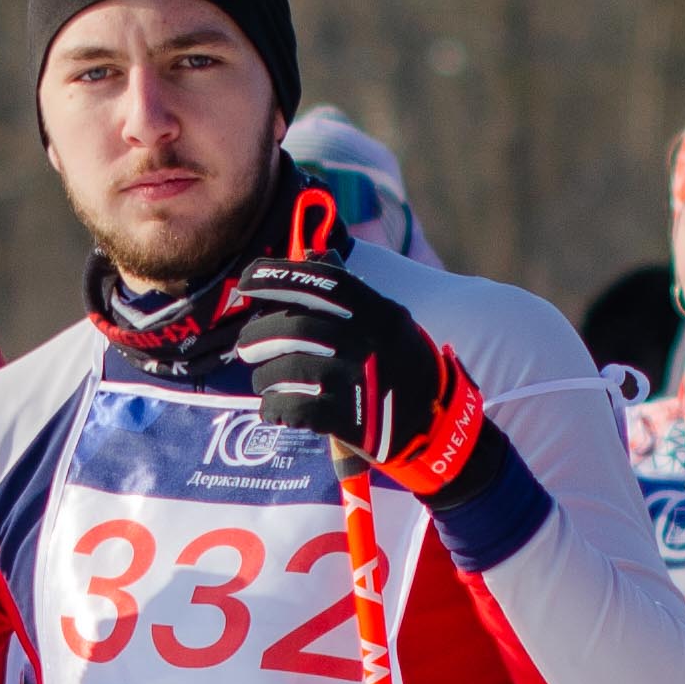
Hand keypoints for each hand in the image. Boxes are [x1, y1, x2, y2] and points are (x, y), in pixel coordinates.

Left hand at [228, 253, 483, 491]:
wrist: (437, 426)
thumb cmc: (400, 367)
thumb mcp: (389, 322)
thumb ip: (350, 295)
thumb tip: (309, 257)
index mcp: (380, 313)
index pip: (323, 283)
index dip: (280, 277)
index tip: (248, 280)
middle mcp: (370, 342)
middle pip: (295, 327)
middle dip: (259, 335)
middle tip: (247, 345)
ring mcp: (359, 382)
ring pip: (287, 369)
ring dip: (265, 377)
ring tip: (265, 381)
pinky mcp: (349, 421)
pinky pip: (294, 408)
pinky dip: (274, 408)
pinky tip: (274, 409)